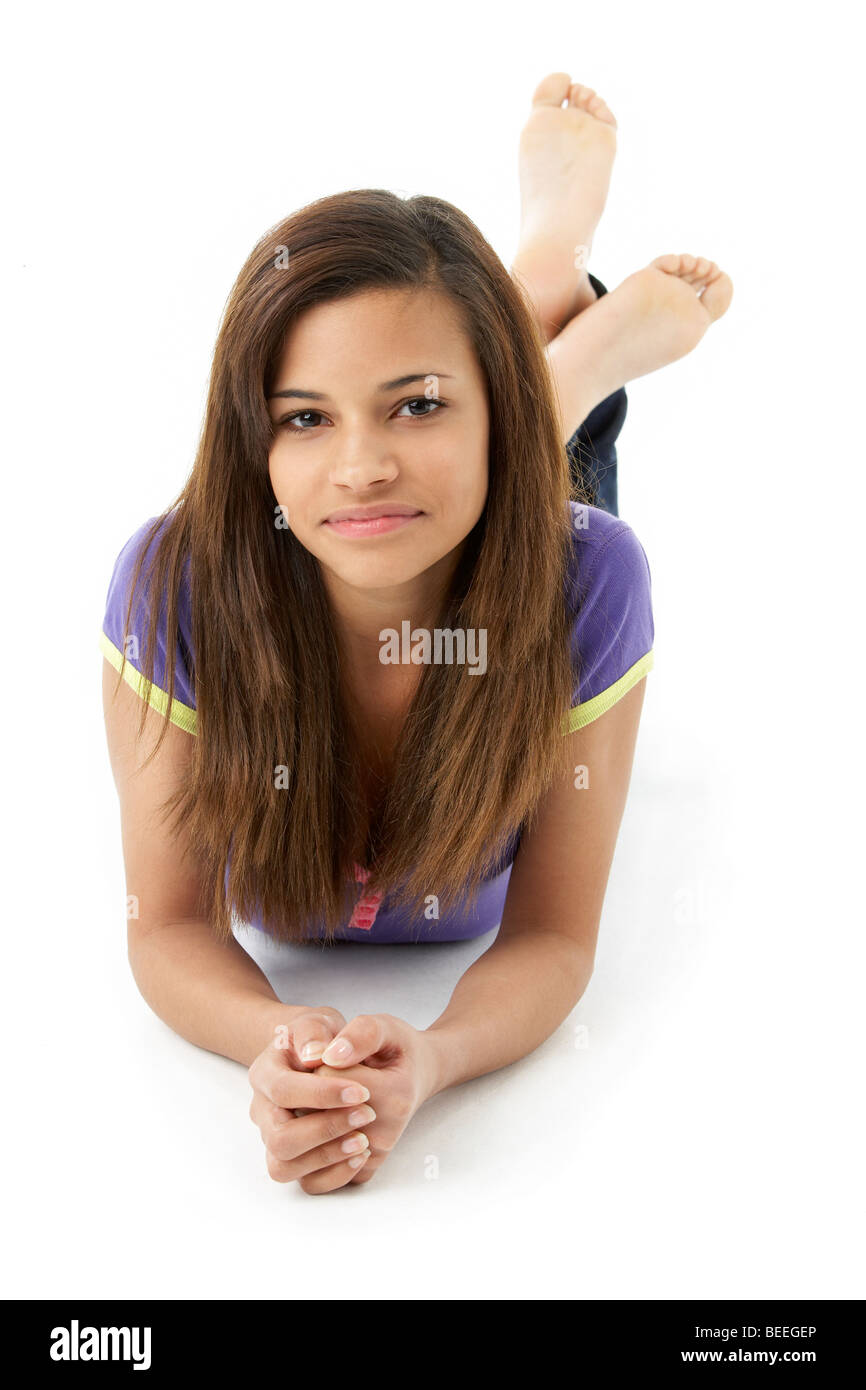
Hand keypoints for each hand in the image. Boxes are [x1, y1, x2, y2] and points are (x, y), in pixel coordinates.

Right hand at [248, 1006, 377, 1193]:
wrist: (325, 1054)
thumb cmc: (321, 1038)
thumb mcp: (319, 1020)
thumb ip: (316, 1031)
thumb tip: (317, 1056)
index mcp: (265, 1073)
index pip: (283, 1091)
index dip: (322, 1095)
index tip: (362, 1091)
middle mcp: (263, 1110)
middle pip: (279, 1138)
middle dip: (326, 1129)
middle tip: (367, 1114)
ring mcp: (274, 1138)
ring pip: (284, 1166)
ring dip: (328, 1156)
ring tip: (364, 1140)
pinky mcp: (295, 1160)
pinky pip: (305, 1183)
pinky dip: (334, 1175)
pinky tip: (361, 1154)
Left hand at [309, 1013, 439, 1187]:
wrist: (415, 1075)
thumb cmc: (397, 1049)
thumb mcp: (386, 1027)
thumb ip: (361, 1035)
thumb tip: (328, 1056)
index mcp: (395, 1093)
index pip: (328, 1077)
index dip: (320, 1060)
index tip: (333, 1052)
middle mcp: (386, 1131)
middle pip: (317, 1114)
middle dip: (310, 1092)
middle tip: (325, 1076)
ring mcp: (372, 1155)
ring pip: (310, 1149)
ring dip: (303, 1121)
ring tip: (320, 1101)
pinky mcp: (361, 1171)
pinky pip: (315, 1178)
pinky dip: (305, 1151)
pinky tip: (317, 1123)